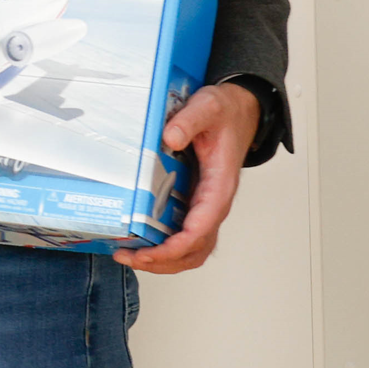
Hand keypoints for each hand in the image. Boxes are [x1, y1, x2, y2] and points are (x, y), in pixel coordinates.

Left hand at [115, 82, 262, 273]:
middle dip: (165, 260)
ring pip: (192, 249)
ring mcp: (206, 206)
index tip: (153, 252)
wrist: (238, 112)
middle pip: (196, 248)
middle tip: (130, 257)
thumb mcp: (207, 107)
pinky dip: (165, 247)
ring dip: (164, 260)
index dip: (178, 245)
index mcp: (220, 184)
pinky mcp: (195, 203)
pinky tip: (140, 243)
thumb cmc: (225, 113)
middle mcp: (215, 202)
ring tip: (130, 257)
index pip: (203, 227)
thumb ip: (189, 120)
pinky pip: (184, 235)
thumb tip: (170, 137)